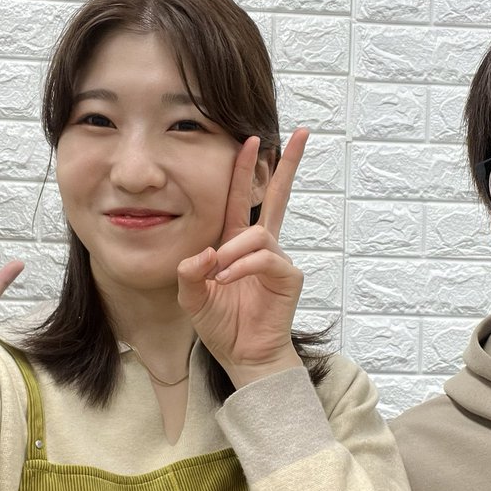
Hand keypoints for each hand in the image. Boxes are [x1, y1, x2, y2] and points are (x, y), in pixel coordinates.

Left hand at [177, 128, 309, 388]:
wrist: (243, 356)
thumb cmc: (221, 326)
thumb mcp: (192, 297)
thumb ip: (190, 273)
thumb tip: (203, 254)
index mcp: (235, 244)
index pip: (242, 199)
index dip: (246, 170)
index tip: (251, 139)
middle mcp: (260, 246)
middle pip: (276, 197)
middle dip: (287, 164)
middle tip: (300, 134)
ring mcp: (276, 260)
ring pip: (257, 235)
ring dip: (234, 250)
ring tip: (219, 274)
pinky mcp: (288, 277)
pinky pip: (265, 258)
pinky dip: (243, 266)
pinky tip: (228, 279)